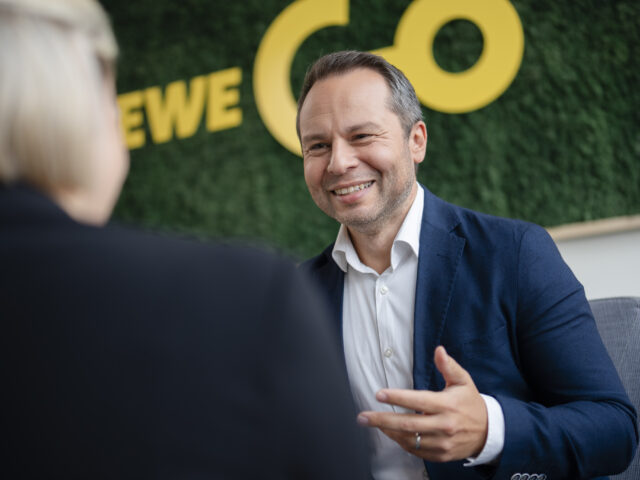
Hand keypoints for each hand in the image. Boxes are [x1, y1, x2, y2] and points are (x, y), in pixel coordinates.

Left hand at [357, 346, 487, 461]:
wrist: (488, 432)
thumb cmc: (471, 403)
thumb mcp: (463, 381)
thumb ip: (449, 366)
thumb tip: (439, 350)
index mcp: (447, 405)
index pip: (418, 401)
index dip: (397, 397)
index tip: (379, 394)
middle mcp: (444, 425)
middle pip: (407, 424)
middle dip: (382, 420)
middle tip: (363, 417)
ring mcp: (442, 443)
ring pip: (409, 439)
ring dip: (388, 431)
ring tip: (372, 423)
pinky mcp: (440, 455)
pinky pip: (416, 450)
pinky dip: (401, 442)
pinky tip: (390, 433)